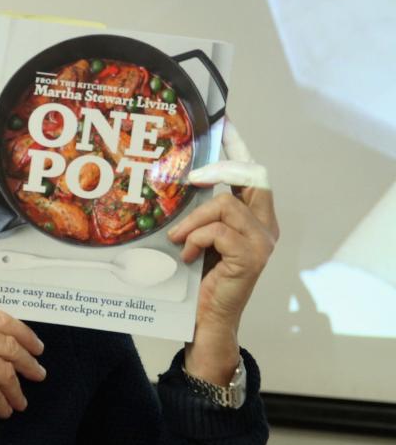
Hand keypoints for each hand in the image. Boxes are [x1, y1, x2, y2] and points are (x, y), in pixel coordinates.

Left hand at [168, 120, 278, 383]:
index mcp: (256, 218)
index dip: (239, 148)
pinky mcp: (251, 256)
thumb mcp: (199, 237)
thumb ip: (201, 213)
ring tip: (179, 240)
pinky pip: (218, 230)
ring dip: (194, 219)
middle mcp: (266, 226)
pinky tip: (187, 255)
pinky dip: (196, 239)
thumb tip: (178, 181)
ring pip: (226, 205)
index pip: (253, 173)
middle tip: (190, 178)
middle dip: (219, 170)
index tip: (225, 123)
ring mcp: (262, 241)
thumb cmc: (200, 279)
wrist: (206, 320)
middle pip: (251, 177)